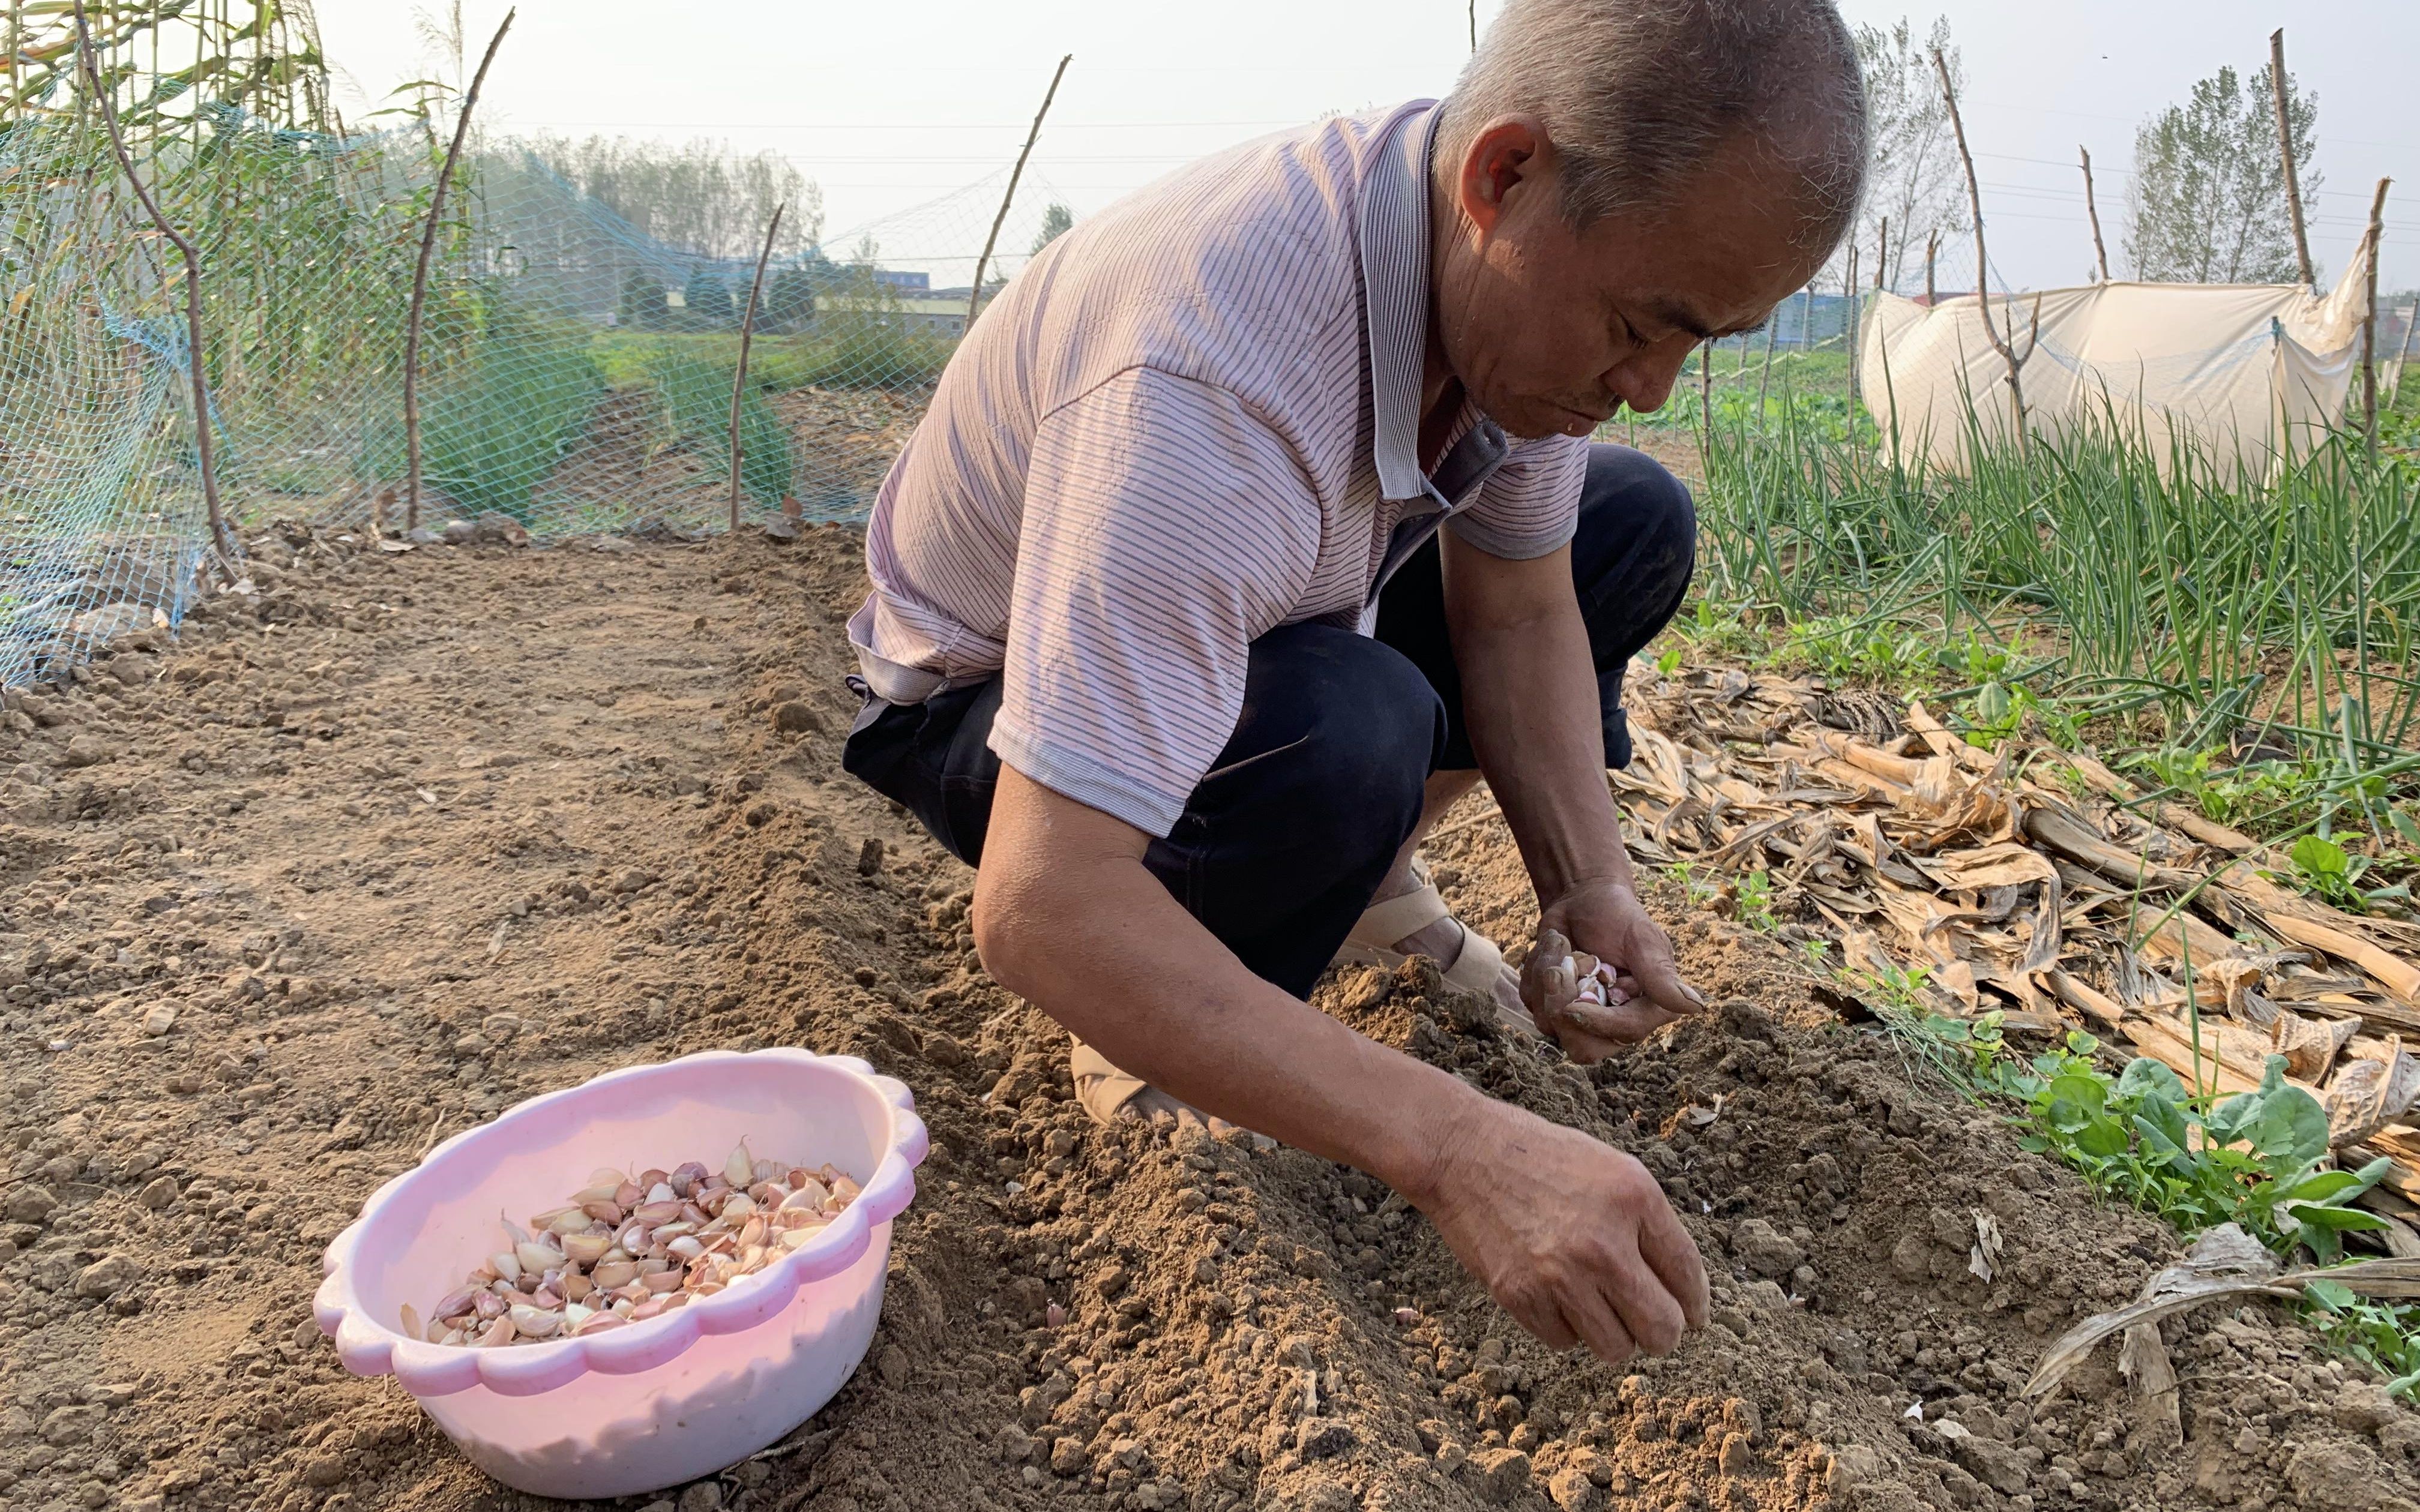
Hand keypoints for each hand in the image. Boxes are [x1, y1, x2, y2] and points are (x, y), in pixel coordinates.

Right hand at [1415, 1095, 1708, 1360]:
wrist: (1461, 1152)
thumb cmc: (1540, 1157)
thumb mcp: (1611, 1169)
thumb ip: (1647, 1223)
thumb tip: (1678, 1289)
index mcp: (1634, 1198)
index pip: (1688, 1275)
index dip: (1694, 1304)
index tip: (1691, 1314)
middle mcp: (1603, 1242)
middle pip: (1662, 1329)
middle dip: (1662, 1332)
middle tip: (1649, 1322)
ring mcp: (1559, 1273)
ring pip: (1615, 1348)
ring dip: (1612, 1333)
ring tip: (1595, 1303)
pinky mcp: (1520, 1296)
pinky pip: (1565, 1342)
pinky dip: (1565, 1326)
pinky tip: (1553, 1291)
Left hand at [1522, 881, 1706, 1060]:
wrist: (1582, 899)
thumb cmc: (1618, 915)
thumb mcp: (1640, 938)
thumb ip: (1660, 975)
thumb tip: (1694, 1007)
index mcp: (1649, 1006)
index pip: (1625, 1032)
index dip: (1597, 1023)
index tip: (1573, 1005)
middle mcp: (1616, 1020)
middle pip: (1584, 1048)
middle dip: (1563, 1006)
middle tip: (1559, 966)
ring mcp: (1582, 1017)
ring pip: (1551, 1026)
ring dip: (1546, 981)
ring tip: (1562, 945)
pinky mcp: (1554, 1007)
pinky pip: (1532, 1003)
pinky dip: (1535, 972)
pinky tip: (1553, 949)